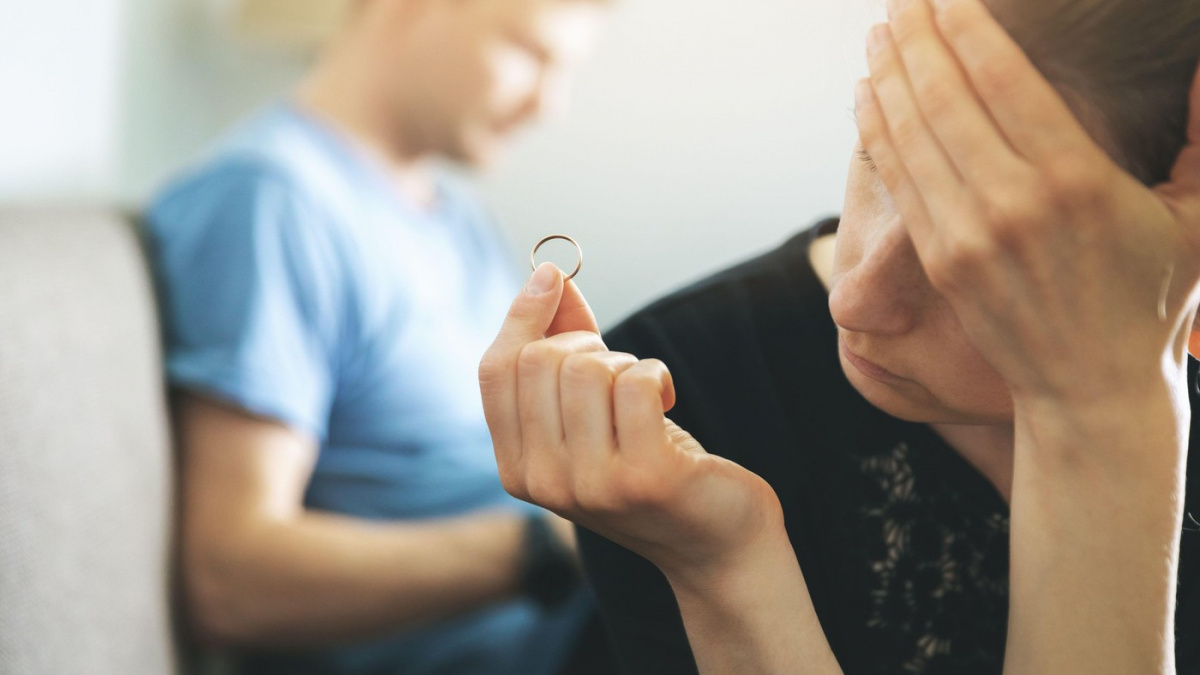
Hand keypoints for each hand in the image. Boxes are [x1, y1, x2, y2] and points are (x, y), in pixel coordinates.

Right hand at [479, 263, 784, 580]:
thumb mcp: (592, 413)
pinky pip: (637, 382)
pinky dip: (657, 375)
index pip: (495, 370)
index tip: (552, 277)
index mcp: (516, 469)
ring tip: (646, 396)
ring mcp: (590, 485)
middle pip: (540, 360)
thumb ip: (563, 348)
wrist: (716, 543)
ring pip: (587, 368)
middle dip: (588, 344)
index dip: (522, 314)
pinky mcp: (643, 477)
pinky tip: (667, 402)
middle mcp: (543, 482)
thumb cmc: (652, 465)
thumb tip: (547, 277)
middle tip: (621, 373)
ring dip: (627, 363)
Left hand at [855, 0, 1199, 406]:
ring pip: (912, 136)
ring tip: (876, 33)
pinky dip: (877, 131)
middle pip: (946, 99)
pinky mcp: (939, 262)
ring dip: (888, 76)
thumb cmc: (1154, 298)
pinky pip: (900, 180)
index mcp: (1078, 182)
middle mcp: (1013, 205)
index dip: (967, 28)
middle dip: (917, 39)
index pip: (1005, 81)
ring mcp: (967, 236)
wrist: (1091, 388)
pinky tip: (866, 94)